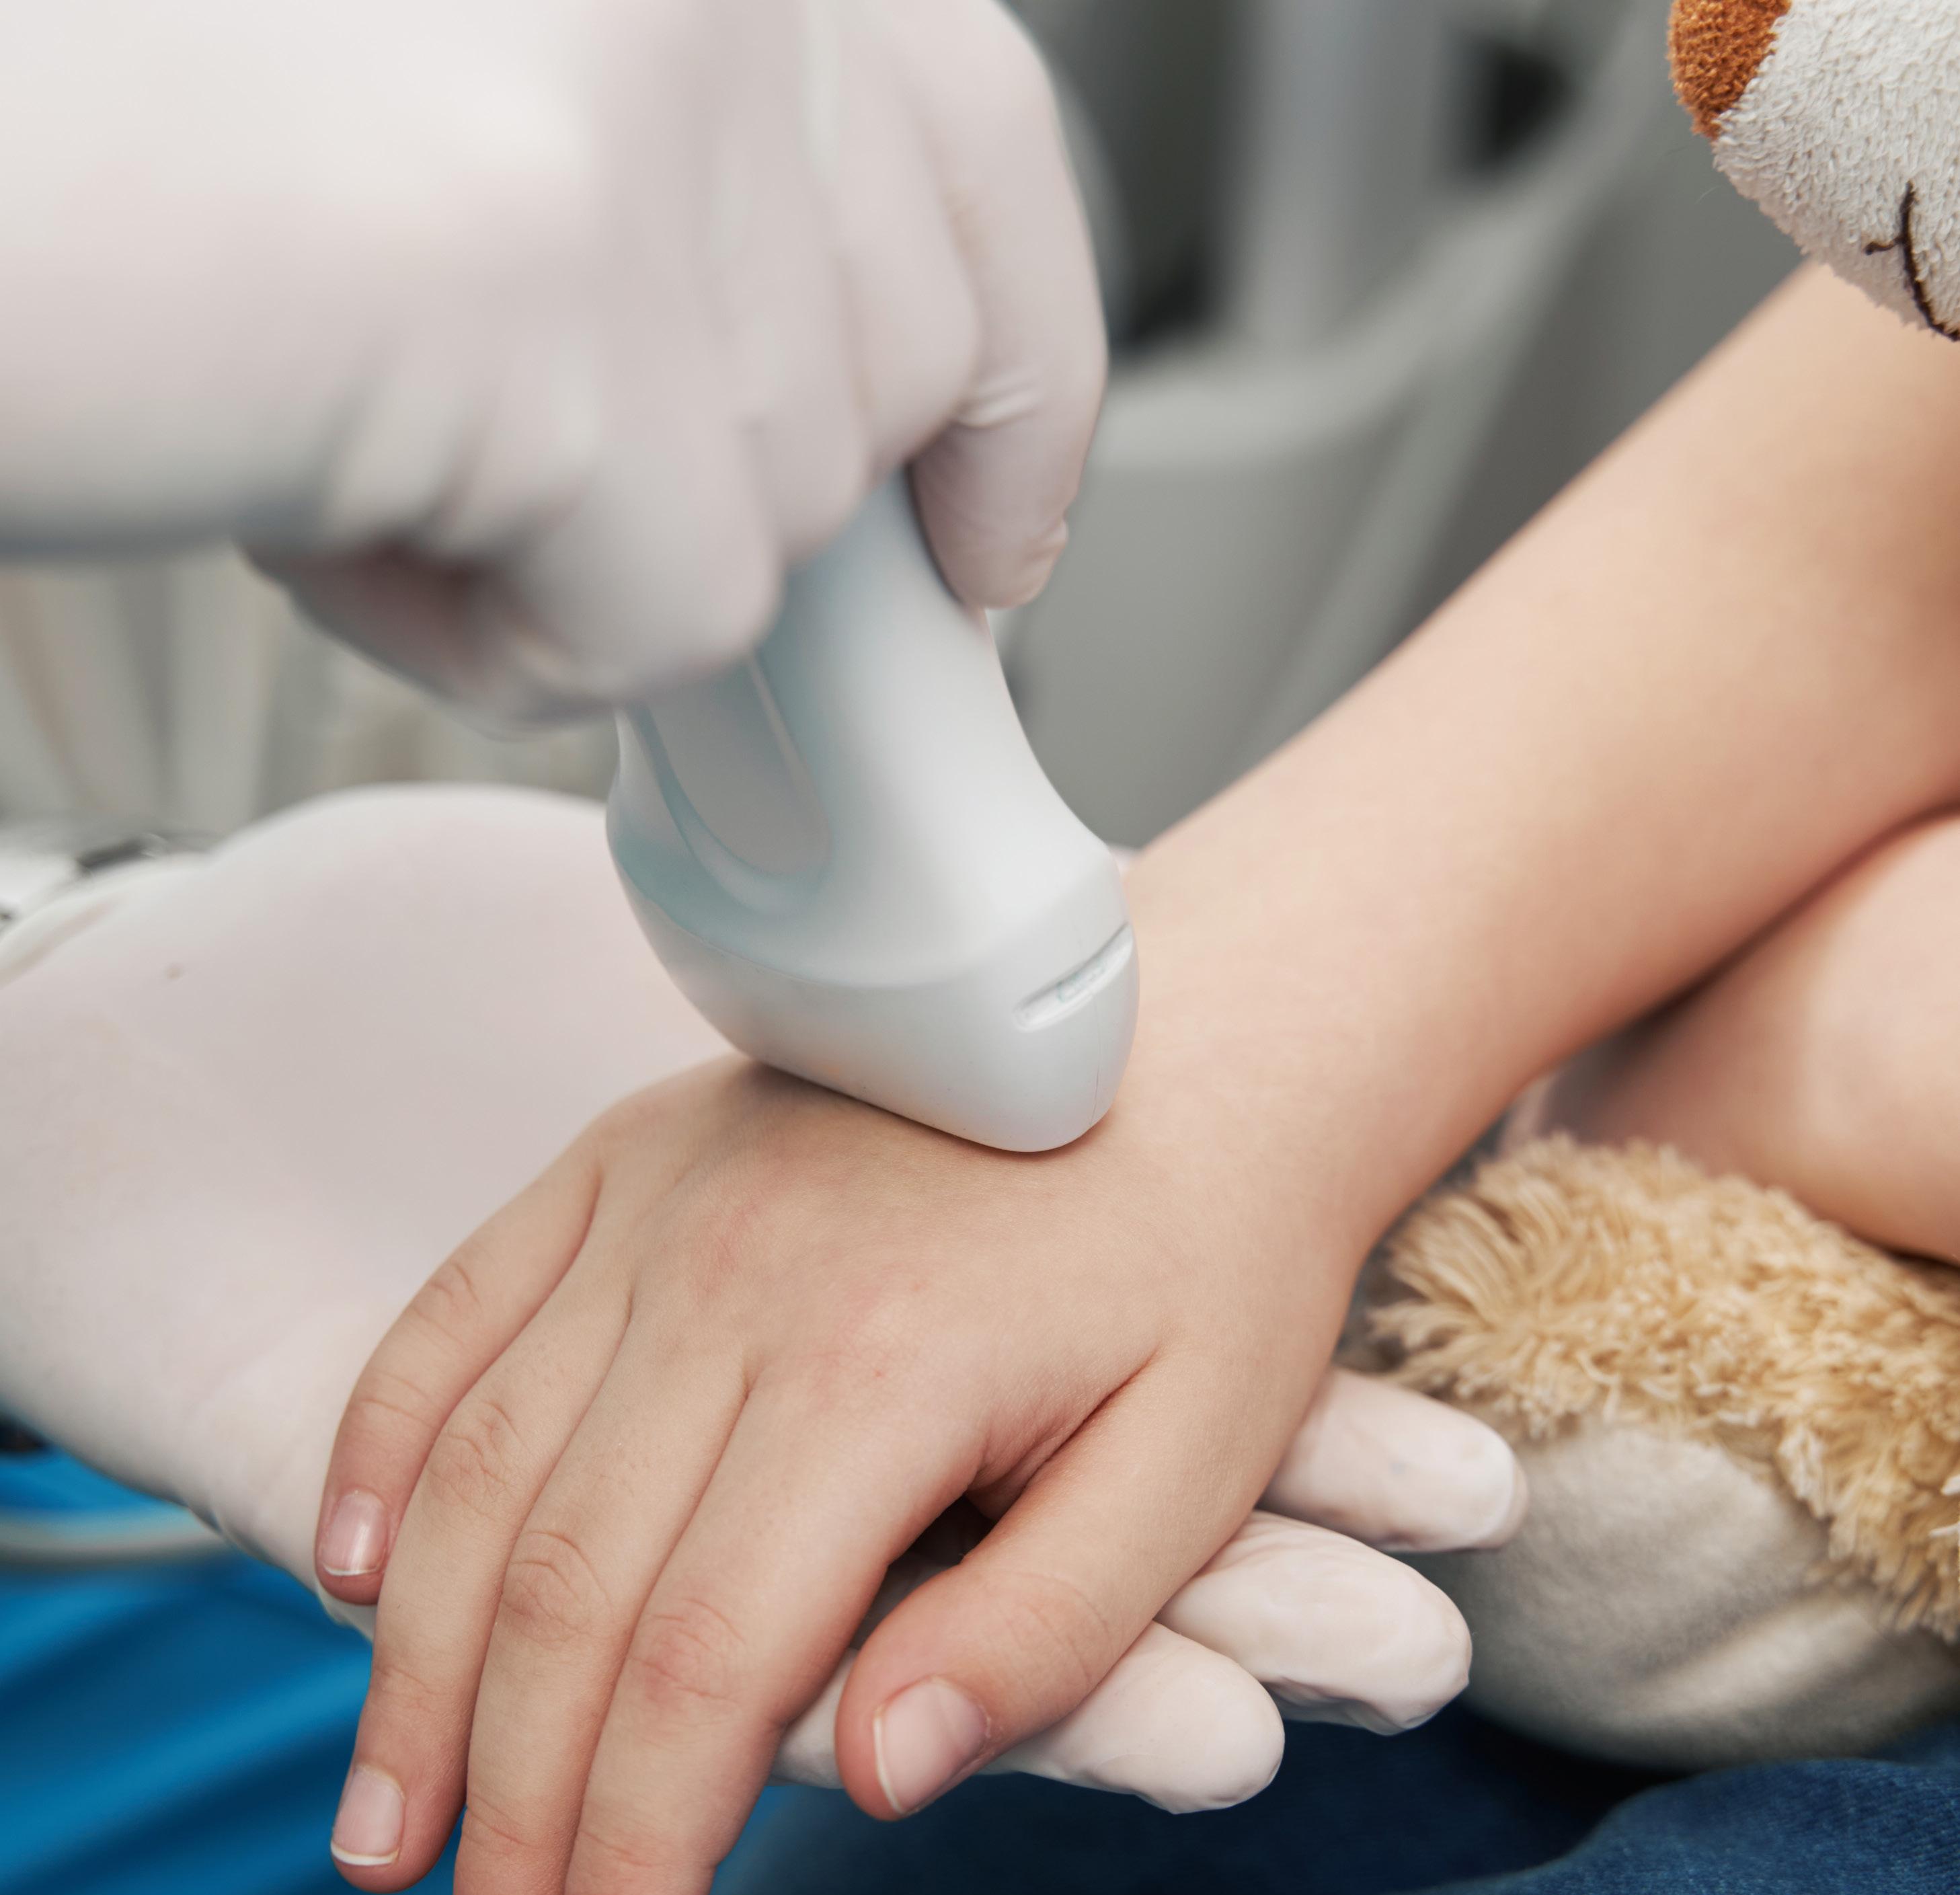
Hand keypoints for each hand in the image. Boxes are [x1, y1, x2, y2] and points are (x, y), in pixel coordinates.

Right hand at [0, 0, 1102, 712]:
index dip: (1018, 372)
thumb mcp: (474, 74)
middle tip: (539, 485)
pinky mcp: (581, 325)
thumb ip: (675, 171)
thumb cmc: (132, 117)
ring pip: (777, 499)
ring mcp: (661, 131)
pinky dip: (505, 638)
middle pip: (897, 361)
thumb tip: (825, 380)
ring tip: (352, 440)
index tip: (989, 536)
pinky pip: (669, 617)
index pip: (986, 142)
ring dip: (578, 542)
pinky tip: (333, 517)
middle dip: (731, 478)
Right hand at [315, 871, 1524, 1894]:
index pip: (704, 1666)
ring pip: (478, 1472)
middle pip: (564, 1595)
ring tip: (385, 1843)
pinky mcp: (621, 1161)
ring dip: (415, 1677)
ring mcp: (659, 1207)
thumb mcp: (1194, 1460)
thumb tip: (873, 1779)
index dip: (634, 1851)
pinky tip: (357, 1583)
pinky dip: (392, 1451)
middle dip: (509, 1817)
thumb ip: (1047, 1635)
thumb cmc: (1210, 1266)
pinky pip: (457, 1315)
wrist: (1201, 1035)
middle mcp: (731, 1282)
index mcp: (878, 1371)